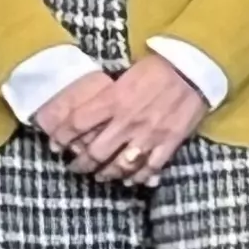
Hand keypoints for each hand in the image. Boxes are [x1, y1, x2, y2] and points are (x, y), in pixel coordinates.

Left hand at [67, 59, 208, 187]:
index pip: (78, 124)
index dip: (63, 137)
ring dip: (107, 174)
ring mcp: (148, 136)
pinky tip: (130, 181)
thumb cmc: (156, 68)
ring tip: (100, 176)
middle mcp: (127, 122)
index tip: (56, 145)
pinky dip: (138, 178)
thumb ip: (107, 96)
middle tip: (76, 167)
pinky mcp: (168, 143)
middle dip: (82, 164)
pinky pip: (150, 168)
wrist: (192, 69)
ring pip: (121, 166)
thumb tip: (89, 112)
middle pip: (96, 152)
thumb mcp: (123, 76)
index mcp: (113, 100)